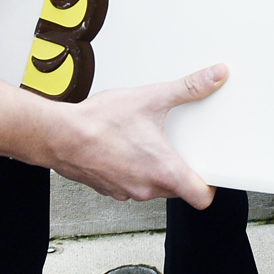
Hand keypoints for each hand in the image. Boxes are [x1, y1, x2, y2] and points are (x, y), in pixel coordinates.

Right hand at [41, 65, 229, 208]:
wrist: (58, 135)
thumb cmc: (99, 122)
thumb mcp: (151, 98)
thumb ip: (188, 88)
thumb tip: (215, 76)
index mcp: (163, 171)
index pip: (201, 197)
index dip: (211, 186)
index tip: (212, 171)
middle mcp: (146, 188)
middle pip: (178, 190)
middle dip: (182, 169)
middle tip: (181, 146)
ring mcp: (126, 192)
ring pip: (154, 187)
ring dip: (156, 169)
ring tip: (151, 143)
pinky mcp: (109, 189)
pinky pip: (132, 184)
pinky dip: (135, 170)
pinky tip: (128, 148)